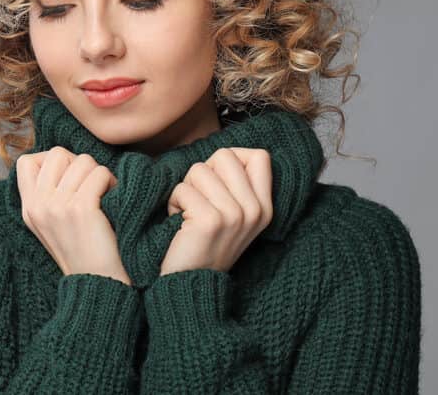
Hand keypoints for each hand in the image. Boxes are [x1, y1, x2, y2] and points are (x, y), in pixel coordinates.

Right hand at [16, 147, 132, 285]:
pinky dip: (110, 181)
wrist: (98, 283)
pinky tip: (112, 198)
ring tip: (104, 193)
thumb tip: (64, 158)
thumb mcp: (52, 223)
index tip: (69, 179)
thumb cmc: (83, 249)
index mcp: (29, 209)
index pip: (27, 161)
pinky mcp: (80, 210)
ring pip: (82, 161)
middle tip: (90, 184)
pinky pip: (98, 173)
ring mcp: (57, 207)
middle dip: (79, 163)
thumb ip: (48, 194)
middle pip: (56, 154)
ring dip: (99, 173)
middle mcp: (38, 206)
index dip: (51, 162)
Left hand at [159, 147, 273, 275]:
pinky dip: (173, 203)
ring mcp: (235, 215)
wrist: (191, 283)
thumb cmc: (204, 243)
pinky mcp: (210, 220)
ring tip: (189, 214)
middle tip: (200, 200)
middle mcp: (254, 210)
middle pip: (225, 156)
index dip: (231, 160)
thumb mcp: (235, 216)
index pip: (260, 156)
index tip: (218, 183)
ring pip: (199, 169)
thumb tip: (224, 155)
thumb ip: (237, 186)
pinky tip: (180, 223)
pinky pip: (182, 189)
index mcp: (264, 207)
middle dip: (203, 173)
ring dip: (185, 189)